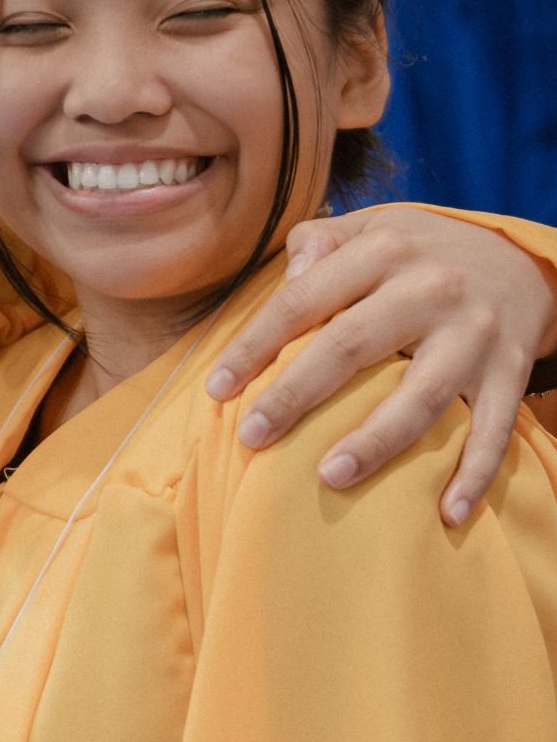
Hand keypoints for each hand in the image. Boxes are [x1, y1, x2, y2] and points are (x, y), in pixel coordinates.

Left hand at [208, 206, 556, 524]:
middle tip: (252, 437)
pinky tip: (448, 515)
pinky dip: (474, 474)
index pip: (303, 299)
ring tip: (330, 476)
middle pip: (351, 345)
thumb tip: (285, 282)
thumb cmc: (423, 252)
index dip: (255, 345)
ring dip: (375, 442)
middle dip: (296, 394)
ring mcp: (473, 334)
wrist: (523, 259)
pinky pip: (494, 430)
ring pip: (420, 396)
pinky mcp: (510, 371)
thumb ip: (318, 245)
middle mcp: (429, 289)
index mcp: (383, 250)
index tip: (216, 389)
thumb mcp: (373, 226)